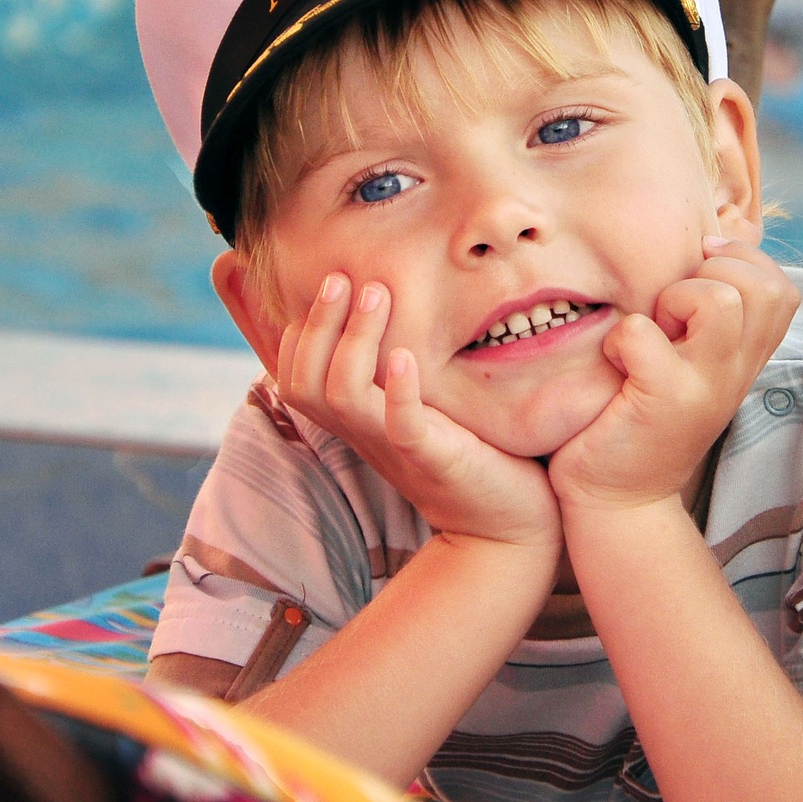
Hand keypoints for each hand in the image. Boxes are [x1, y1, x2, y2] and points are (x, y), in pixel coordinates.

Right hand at [276, 273, 561, 553]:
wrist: (507, 524)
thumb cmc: (470, 454)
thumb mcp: (421, 407)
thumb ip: (396, 373)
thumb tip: (391, 315)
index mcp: (356, 421)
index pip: (295, 377)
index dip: (299, 332)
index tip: (329, 285)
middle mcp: (364, 433)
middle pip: (303, 382)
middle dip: (317, 323)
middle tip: (344, 277)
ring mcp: (395, 447)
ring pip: (340, 395)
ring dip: (354, 339)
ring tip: (377, 294)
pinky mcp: (434, 459)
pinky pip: (401, 427)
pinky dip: (399, 391)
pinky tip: (407, 357)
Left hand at [550, 223, 799, 513]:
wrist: (616, 501)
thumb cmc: (641, 419)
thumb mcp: (690, 366)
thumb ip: (707, 320)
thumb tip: (713, 243)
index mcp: (746, 360)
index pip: (782, 289)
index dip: (742, 265)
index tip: (697, 277)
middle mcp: (736, 372)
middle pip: (759, 285)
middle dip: (708, 274)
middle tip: (672, 311)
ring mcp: (705, 389)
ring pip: (719, 300)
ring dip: (674, 298)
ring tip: (652, 331)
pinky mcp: (662, 401)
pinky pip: (642, 334)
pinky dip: (619, 339)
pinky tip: (614, 363)